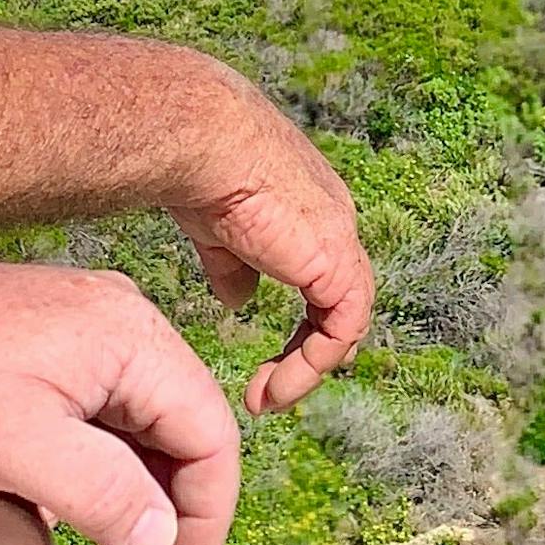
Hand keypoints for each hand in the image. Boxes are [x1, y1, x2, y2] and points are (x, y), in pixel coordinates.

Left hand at [0, 247, 249, 544]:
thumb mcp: (17, 451)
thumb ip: (104, 496)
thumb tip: (161, 539)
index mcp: (131, 339)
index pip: (209, 433)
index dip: (209, 511)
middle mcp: (118, 323)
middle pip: (178, 426)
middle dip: (169, 507)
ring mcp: (78, 328)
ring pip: (133, 421)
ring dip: (130, 489)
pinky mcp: (40, 341)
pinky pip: (92, 409)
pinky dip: (94, 461)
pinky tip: (68, 505)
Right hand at [162, 59, 378, 412]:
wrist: (203, 143)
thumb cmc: (199, 171)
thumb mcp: (219, 230)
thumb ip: (234, 267)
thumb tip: (238, 302)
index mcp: (312, 216)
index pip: (324, 281)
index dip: (303, 327)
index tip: (268, 363)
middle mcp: (337, 227)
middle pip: (341, 305)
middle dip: (308, 354)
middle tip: (270, 392)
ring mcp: (342, 244)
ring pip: (345, 323)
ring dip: (305, 369)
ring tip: (265, 400)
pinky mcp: (337, 265)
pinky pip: (341, 330)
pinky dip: (311, 365)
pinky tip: (274, 387)